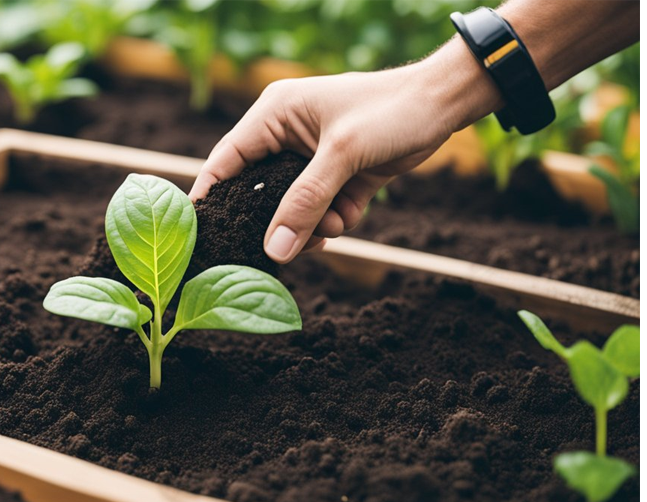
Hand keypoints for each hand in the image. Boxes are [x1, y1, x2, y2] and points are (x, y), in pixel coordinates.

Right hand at [189, 40, 496, 263]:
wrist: (446, 105)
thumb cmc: (390, 110)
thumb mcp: (343, 155)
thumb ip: (306, 203)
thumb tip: (275, 251)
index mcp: (275, 116)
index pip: (227, 160)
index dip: (211, 195)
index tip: (200, 232)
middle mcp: (287, 138)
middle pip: (260, 192)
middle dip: (272, 221)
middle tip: (275, 249)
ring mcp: (312, 160)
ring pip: (292, 208)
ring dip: (308, 225)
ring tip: (328, 229)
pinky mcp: (338, 177)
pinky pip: (319, 211)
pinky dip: (330, 222)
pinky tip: (345, 218)